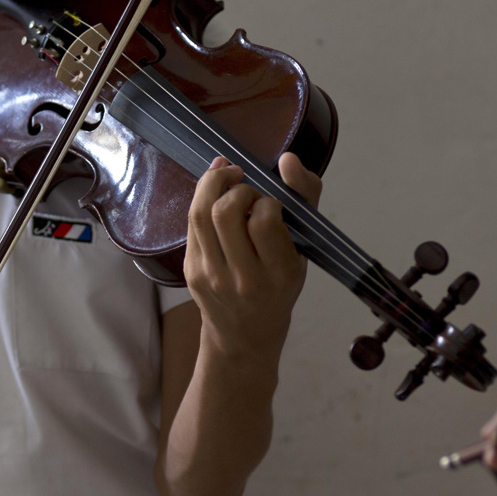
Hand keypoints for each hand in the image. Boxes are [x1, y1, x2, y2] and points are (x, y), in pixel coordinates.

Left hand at [183, 153, 322, 365]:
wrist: (245, 336)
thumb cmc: (279, 287)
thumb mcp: (304, 250)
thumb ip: (305, 199)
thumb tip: (287, 159)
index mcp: (279, 273)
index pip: (264, 220)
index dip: (266, 200)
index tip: (272, 203)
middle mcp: (243, 278)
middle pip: (225, 212)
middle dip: (237, 188)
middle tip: (248, 189)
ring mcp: (212, 277)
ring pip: (200, 214)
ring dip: (214, 185)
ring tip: (229, 180)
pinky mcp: (191, 272)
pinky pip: (191, 225)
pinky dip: (202, 201)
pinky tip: (214, 196)